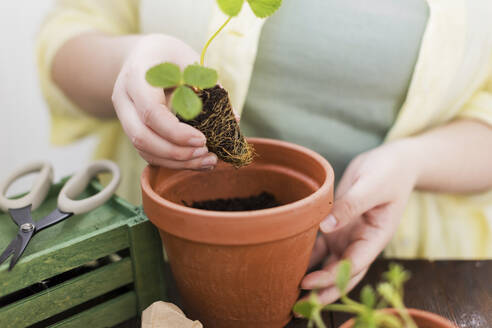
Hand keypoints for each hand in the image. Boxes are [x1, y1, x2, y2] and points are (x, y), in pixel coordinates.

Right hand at [112, 34, 217, 169]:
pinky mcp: (134, 130)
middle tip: (208, 153)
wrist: (143, 55)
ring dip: (177, 162)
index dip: (177, 132)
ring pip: (144, 150)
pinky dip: (173, 162)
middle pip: (142, 137)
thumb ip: (208, 86)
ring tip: (209, 161)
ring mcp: (125, 117)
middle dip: (177, 152)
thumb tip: (232, 118)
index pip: (151, 112)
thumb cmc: (170, 55)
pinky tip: (198, 161)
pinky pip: (149, 153)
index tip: (203, 139)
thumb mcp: (189, 60)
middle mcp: (124, 100)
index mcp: (136, 77)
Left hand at [301, 139, 418, 303]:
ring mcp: (348, 237)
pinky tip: (287, 264)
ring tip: (287, 292)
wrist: (392, 163)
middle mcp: (360, 243)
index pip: (354, 265)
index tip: (308, 283)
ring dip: (312, 279)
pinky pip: (319, 247)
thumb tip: (326, 226)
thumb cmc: (388, 172)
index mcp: (375, 237)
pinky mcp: (336, 228)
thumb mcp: (372, 185)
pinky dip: (306, 258)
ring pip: (328, 265)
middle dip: (322, 292)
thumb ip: (351, 206)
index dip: (332, 278)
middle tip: (296, 306)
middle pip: (341, 275)